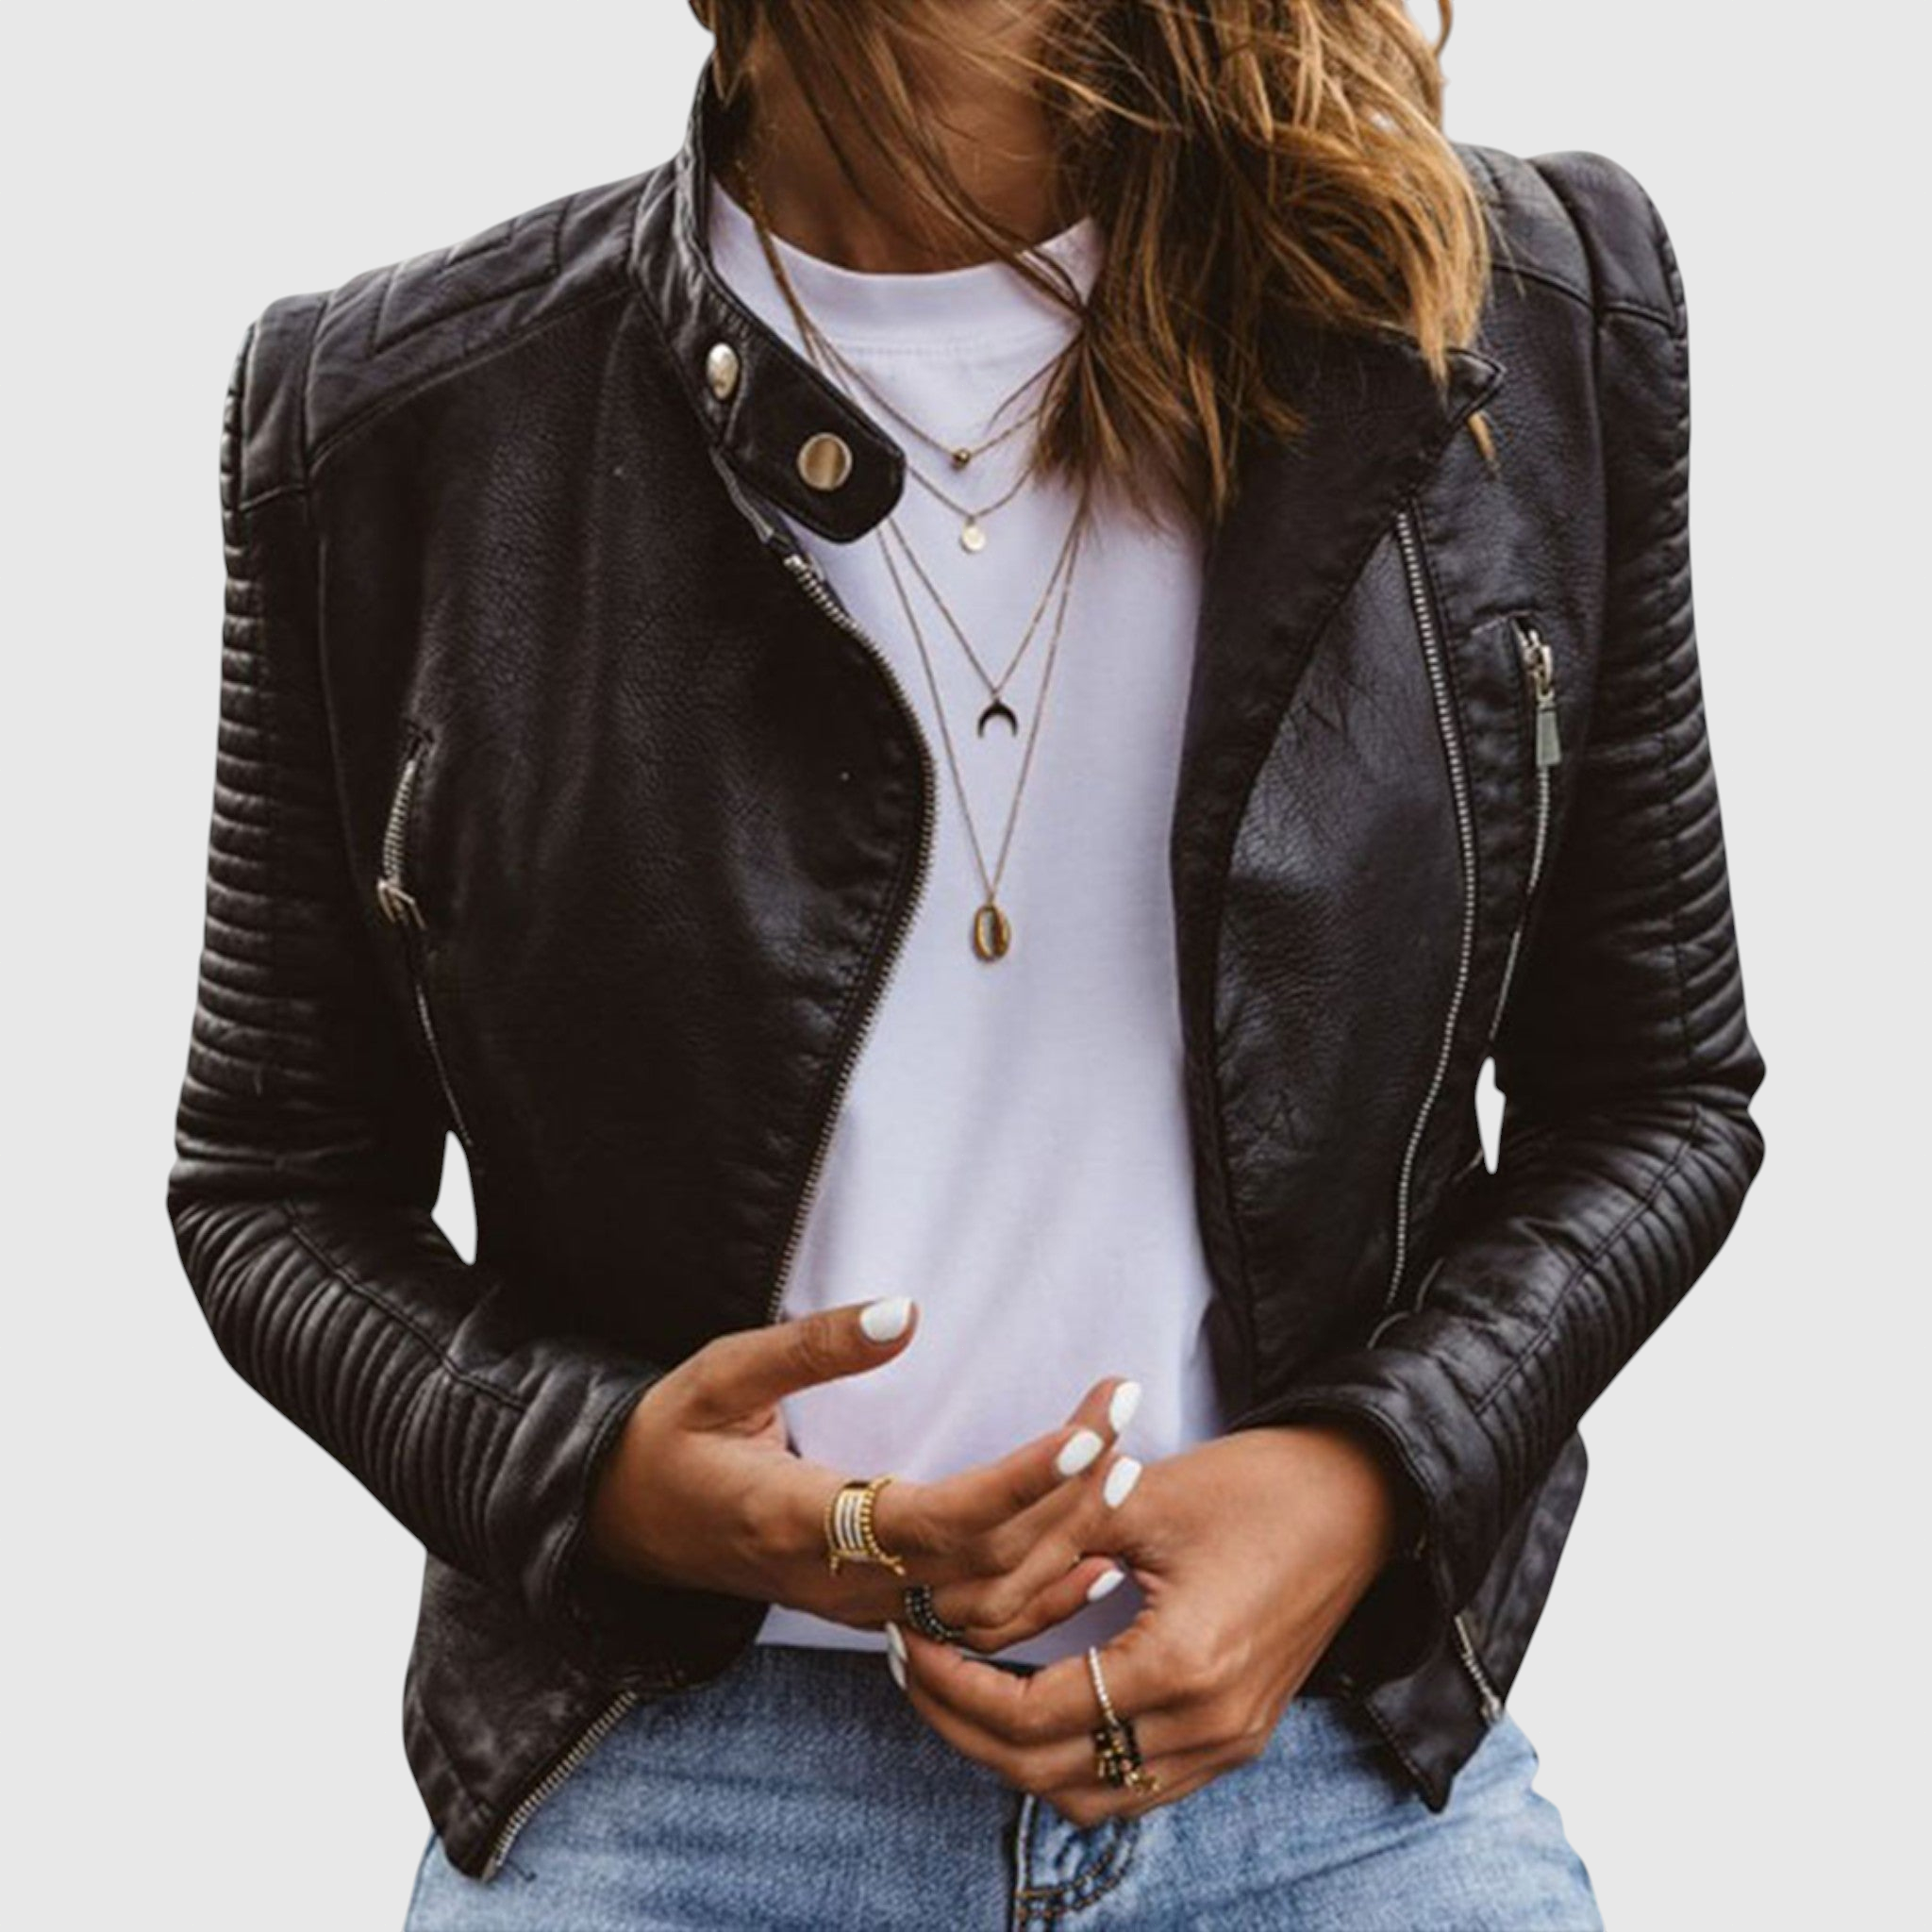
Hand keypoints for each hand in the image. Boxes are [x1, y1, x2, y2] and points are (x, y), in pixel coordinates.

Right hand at [586, 1296, 1144, 1641]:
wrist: (620, 1528)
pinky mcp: (873, 1611)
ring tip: (1127, 1464)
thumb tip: (903, 1309)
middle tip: (1122, 1408)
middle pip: (984, 1562)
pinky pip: (971, 1623)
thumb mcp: (719, 1374)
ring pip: (989, 1604)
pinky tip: (1095, 1556)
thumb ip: (809, 1345)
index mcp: (803, 1521)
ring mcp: (860, 1607)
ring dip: (1067, 1539)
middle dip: (1068, 1491)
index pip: (937, 1517)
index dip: (1017, 1483)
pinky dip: (1043, 1597)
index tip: (1083, 1431)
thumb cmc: (667, 1440)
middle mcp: (842, 1582)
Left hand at [888, 1421, 1410, 1824]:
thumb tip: (960, 1578)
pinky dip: (1074, 1761)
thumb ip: (1047, 1541)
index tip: (909, 1646)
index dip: (957, 1691)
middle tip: (913, 1671)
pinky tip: (1035, 1708)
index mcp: (1179, 1666)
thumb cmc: (1254, 1486)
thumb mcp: (1138, 1495)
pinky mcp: (1238, 1738)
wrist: (1364, 1501)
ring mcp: (1228, 1743)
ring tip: (961, 1693)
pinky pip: (1137, 1785)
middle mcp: (1205, 1727)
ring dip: (1016, 1757)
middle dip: (966, 1729)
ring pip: (1092, 1796)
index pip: (1033, 1717)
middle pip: (1050, 1774)